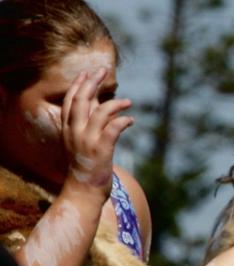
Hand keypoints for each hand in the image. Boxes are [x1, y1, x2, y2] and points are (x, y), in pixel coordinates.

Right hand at [61, 68, 132, 196]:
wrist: (82, 192)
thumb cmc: (85, 167)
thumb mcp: (82, 141)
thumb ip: (88, 123)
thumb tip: (98, 103)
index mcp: (67, 129)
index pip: (70, 101)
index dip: (78, 85)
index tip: (88, 72)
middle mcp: (74, 132)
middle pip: (81, 100)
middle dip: (92, 83)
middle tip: (104, 70)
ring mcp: (87, 141)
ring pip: (99, 112)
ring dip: (114, 104)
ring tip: (128, 101)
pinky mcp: (101, 151)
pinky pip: (113, 129)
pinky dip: (123, 121)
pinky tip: (131, 120)